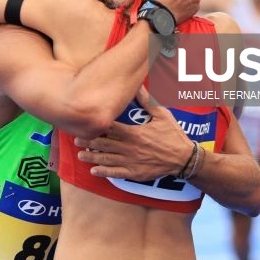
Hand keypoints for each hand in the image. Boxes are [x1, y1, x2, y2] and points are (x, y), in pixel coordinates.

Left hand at [74, 87, 192, 180]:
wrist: (184, 158)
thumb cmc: (173, 135)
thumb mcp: (162, 115)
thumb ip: (148, 102)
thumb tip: (138, 86)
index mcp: (135, 133)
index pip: (111, 128)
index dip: (97, 126)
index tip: (86, 124)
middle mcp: (130, 147)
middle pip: (104, 144)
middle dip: (89, 142)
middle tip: (76, 140)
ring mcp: (132, 161)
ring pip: (107, 159)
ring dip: (92, 157)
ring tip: (80, 155)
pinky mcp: (135, 173)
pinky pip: (116, 173)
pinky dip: (103, 172)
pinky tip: (93, 171)